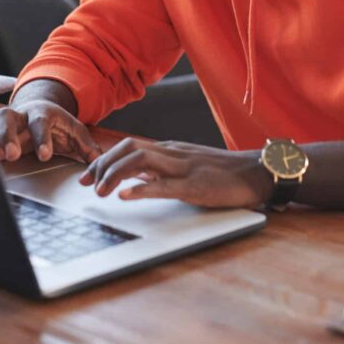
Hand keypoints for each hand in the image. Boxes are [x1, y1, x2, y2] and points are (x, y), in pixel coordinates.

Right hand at [0, 100, 102, 163]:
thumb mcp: (74, 131)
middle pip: (8, 117)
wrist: (37, 111)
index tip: (45, 155)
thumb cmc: (57, 125)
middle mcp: (20, 115)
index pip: (40, 122)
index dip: (42, 138)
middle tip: (14, 154)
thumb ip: (86, 146)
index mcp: (41, 113)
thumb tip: (100, 162)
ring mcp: (4, 123)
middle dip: (9, 134)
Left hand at [79, 138, 272, 208]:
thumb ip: (165, 170)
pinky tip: (125, 196)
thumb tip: (137, 177)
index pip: (129, 146)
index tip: (87, 174)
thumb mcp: (190, 167)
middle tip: (85, 182)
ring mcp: (185, 167)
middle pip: (129, 149)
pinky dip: (141, 189)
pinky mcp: (196, 185)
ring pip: (141, 161)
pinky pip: (164, 185)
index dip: (104, 158)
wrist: (259, 172)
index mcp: (172, 149)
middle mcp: (174, 153)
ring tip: (99, 190)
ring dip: (115, 175)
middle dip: (102, 164)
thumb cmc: (226, 173)